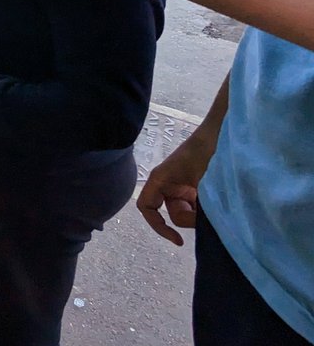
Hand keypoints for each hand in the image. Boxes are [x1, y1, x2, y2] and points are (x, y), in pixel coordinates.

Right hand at [135, 129, 216, 245]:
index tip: (179, 240)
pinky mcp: (197, 187)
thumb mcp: (202, 181)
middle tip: (211, 212)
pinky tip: (220, 201)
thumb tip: (198, 228)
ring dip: (202, 213)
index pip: (147, 208)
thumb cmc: (210, 150)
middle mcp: (169, 184)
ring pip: (187, 212)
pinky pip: (197, 206)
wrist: (227, 133)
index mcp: (161, 179)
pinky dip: (207, 209)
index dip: (159, 226)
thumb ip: (198, 208)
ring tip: (219, 202)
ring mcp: (183, 186)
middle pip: (173, 214)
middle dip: (192, 219)